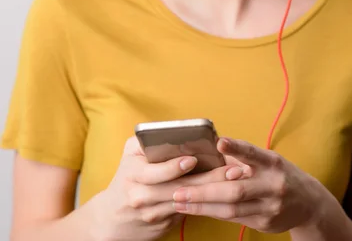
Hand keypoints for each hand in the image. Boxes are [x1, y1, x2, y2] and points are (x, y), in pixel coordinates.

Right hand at [89, 135, 245, 240]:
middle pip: (180, 188)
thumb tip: (177, 130)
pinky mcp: (164, 226)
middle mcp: (142, 196)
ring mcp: (154, 214)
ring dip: (215, 192)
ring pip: (189, 202)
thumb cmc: (127, 176)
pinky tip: (227, 194)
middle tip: (234, 169)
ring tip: (236, 180)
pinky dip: (207, 202)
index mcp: (134, 174)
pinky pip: (188, 212)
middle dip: (210, 179)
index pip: (156, 172)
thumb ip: (149, 140)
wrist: (111, 219)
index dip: (174, 167)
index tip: (192, 159)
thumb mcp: (130, 154)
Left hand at [172, 137, 323, 234]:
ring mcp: (270, 207)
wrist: (309, 203)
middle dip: (204, 192)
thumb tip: (212, 145)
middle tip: (179, 190)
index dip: (237, 148)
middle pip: (235, 190)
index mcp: (273, 163)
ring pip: (232, 209)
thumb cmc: (280, 174)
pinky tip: (195, 209)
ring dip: (202, 206)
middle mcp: (273, 185)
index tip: (220, 143)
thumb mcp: (268, 160)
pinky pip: (235, 218)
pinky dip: (214, 213)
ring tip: (179, 201)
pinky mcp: (265, 223)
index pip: (253, 154)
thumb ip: (244, 156)